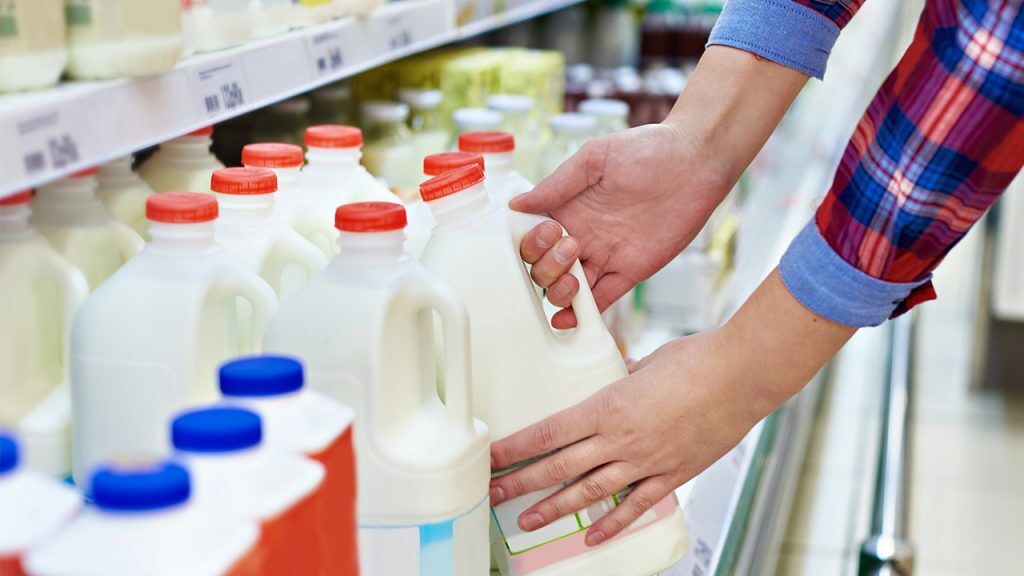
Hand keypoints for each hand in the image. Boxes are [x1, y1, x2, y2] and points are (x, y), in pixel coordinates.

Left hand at [488, 270, 855, 544]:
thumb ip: (623, 376)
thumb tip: (615, 376)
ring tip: (527, 519)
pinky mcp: (672, 474)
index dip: (516, 448)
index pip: (548, 432)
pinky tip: (594, 536)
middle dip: (521, 481)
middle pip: (558, 466)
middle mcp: (621, 439)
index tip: (493, 457)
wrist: (742, 375)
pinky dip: (613, 523)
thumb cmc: (697, 361)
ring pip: (589, 491)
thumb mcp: (646, 363)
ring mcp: (646, 461)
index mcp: (607, 407)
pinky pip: (636, 504)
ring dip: (555, 508)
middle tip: (494, 492)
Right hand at [515, 47, 808, 328]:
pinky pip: (602, 299)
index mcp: (567, 209)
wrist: (695, 161)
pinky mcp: (630, 272)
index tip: (547, 230)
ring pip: (568, 288)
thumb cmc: (646, 149)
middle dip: (547, 266)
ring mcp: (605, 256)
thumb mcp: (594, 158)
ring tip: (574, 277)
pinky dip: (583, 314)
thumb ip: (556, 185)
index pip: (533, 239)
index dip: (532, 243)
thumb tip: (516, 205)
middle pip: (545, 269)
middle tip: (570, 245)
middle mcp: (581, 236)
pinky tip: (568, 318)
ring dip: (560, 291)